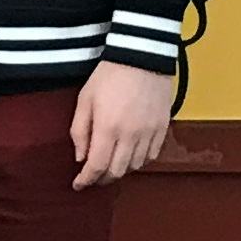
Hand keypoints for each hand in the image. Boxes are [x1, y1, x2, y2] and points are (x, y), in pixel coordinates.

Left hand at [69, 60, 174, 188]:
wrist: (141, 55)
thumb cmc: (109, 74)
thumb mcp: (85, 99)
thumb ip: (79, 130)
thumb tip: (80, 157)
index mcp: (107, 127)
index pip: (96, 166)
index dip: (86, 180)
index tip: (78, 184)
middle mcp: (130, 135)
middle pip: (116, 172)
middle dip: (102, 179)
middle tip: (93, 177)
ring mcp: (149, 133)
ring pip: (135, 167)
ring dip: (121, 171)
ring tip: (111, 165)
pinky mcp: (162, 128)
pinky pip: (151, 156)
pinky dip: (139, 162)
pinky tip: (130, 156)